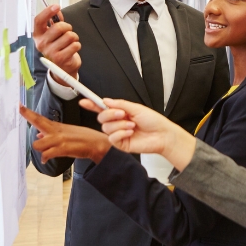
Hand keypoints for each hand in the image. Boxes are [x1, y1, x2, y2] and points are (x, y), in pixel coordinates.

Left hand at [20, 105, 109, 162]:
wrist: (95, 144)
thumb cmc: (82, 138)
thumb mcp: (66, 133)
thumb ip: (51, 134)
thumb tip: (39, 136)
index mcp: (56, 126)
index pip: (39, 118)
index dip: (28, 112)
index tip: (18, 106)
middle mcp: (56, 131)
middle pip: (37, 121)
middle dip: (27, 115)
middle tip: (20, 109)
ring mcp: (59, 139)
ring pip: (37, 144)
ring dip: (39, 149)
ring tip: (45, 152)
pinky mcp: (63, 148)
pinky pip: (47, 154)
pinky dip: (45, 158)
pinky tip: (47, 160)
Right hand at [33, 5, 80, 83]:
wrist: (63, 67)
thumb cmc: (59, 47)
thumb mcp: (55, 34)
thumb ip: (55, 22)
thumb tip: (57, 11)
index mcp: (38, 36)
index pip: (39, 21)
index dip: (47, 12)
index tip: (56, 6)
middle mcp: (42, 44)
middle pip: (58, 27)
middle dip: (68, 27)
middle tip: (68, 32)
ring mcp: (50, 52)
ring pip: (69, 36)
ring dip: (74, 37)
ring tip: (70, 42)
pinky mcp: (60, 59)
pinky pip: (75, 45)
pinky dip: (77, 45)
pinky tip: (72, 49)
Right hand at [80, 98, 196, 169]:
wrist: (162, 135)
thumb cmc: (153, 121)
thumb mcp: (136, 108)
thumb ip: (120, 104)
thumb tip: (105, 100)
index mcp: (121, 112)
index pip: (103, 108)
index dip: (92, 104)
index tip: (84, 101)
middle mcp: (118, 122)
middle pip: (101, 118)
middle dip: (110, 114)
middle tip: (122, 114)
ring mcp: (118, 133)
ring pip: (106, 128)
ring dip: (119, 124)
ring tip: (132, 125)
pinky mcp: (120, 144)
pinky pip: (112, 137)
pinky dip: (121, 133)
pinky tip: (130, 132)